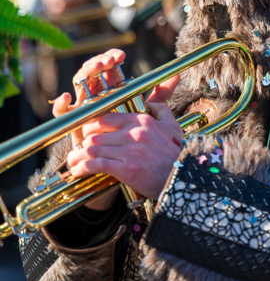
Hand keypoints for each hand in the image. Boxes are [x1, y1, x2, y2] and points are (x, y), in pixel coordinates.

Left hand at [53, 49, 181, 207]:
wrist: (186, 178)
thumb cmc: (179, 153)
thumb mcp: (172, 126)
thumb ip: (161, 109)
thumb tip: (152, 101)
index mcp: (141, 120)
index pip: (106, 117)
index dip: (91, 126)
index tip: (87, 134)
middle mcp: (134, 132)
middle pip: (95, 133)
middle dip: (82, 142)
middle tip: (79, 150)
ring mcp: (129, 150)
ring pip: (92, 148)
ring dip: (78, 156)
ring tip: (73, 163)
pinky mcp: (126, 169)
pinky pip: (96, 164)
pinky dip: (82, 168)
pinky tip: (77, 172)